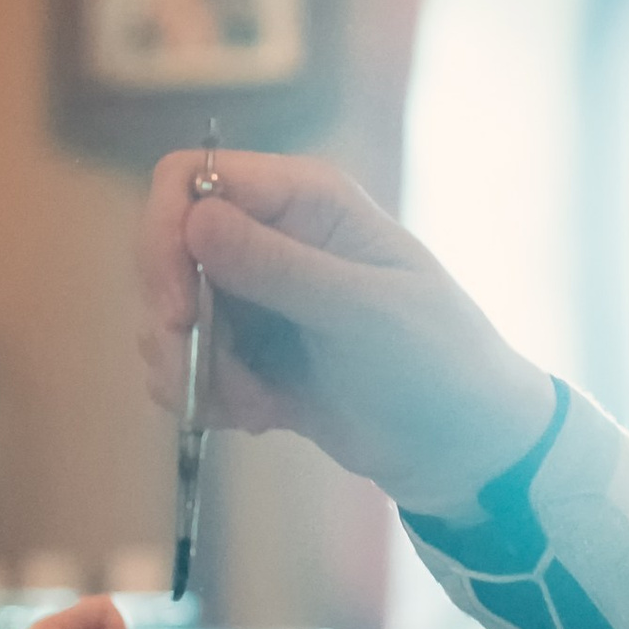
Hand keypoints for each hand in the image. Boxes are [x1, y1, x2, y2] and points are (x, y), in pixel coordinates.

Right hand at [140, 144, 555, 516]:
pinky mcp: (250, 351)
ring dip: (195, 369)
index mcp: (305, 199)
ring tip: (256, 407)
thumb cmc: (435, 362)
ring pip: (171, 315)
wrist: (463, 449)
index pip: (189, 179)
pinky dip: (210, 396)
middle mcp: (271, 234)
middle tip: (199, 379)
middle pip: (165, 251)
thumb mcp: (363, 314)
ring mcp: (257, 294)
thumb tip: (194, 219)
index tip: (177, 310)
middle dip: (173, 321)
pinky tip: (262, 416)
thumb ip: (278, 268)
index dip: (164, 236)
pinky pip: (190, 363)